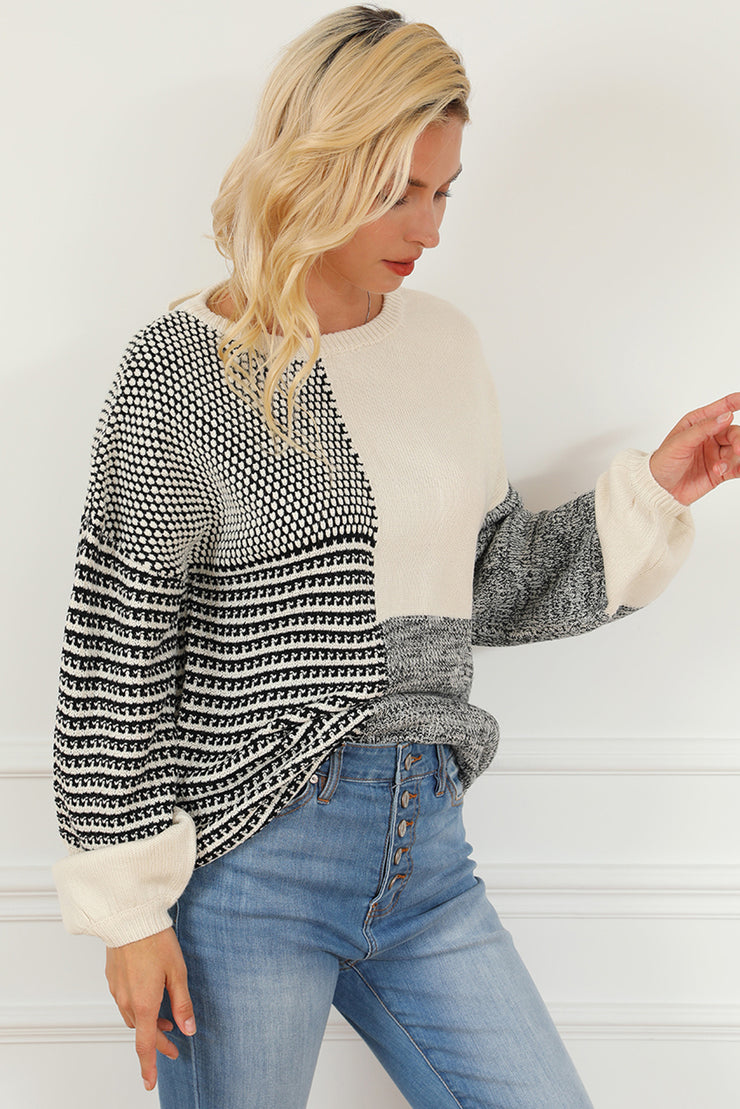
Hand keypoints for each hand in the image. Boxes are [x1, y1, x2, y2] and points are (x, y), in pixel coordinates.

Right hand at [105, 927, 194, 1091]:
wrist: (129, 917)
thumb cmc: (155, 940)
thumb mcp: (177, 972)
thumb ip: (182, 1002)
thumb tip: (188, 1028)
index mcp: (143, 1004)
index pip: (145, 1045)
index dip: (150, 1066)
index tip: (150, 1083)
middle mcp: (126, 1000)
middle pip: (141, 1032)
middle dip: (157, 1042)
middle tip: (174, 1046)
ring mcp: (117, 989)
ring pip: (132, 1017)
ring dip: (148, 1023)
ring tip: (166, 1020)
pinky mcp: (113, 977)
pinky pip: (125, 1001)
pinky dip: (139, 1008)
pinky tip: (150, 997)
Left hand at [649, 392, 739, 504]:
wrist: (659, 489)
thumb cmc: (663, 462)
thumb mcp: (680, 442)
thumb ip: (703, 428)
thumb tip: (726, 416)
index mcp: (698, 423)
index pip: (721, 409)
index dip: (734, 403)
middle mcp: (710, 437)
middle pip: (734, 433)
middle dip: (739, 440)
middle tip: (737, 450)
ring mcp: (716, 454)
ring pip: (738, 451)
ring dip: (736, 458)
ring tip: (720, 467)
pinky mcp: (720, 471)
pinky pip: (737, 468)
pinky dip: (739, 469)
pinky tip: (733, 471)